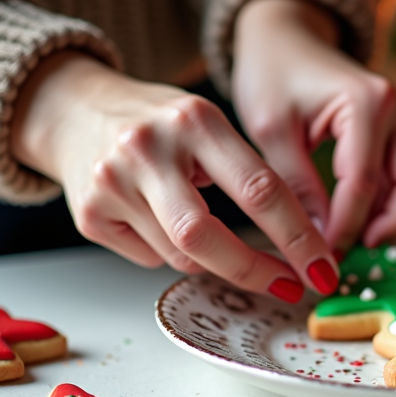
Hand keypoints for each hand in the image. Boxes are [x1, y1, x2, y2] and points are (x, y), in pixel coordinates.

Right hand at [10, 51, 338, 300]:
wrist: (73, 109)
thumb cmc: (159, 123)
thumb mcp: (206, 125)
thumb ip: (244, 172)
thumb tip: (299, 242)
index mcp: (195, 120)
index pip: (261, 190)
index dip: (298, 238)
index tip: (321, 268)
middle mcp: (149, 148)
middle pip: (209, 236)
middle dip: (257, 271)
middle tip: (289, 287)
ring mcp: (112, 182)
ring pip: (181, 255)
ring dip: (212, 262)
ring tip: (214, 240)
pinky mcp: (87, 214)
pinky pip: (149, 258)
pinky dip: (170, 253)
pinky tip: (160, 223)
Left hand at [231, 0, 395, 252]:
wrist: (284, 37)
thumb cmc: (271, 73)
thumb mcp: (270, 131)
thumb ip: (295, 188)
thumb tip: (315, 245)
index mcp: (365, 102)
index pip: (363, 184)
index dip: (344, 228)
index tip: (320, 259)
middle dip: (387, 228)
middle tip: (349, 255)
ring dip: (391, 219)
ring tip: (350, 242)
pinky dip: (386, 205)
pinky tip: (354, 222)